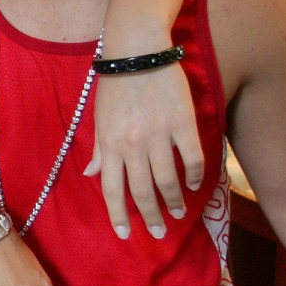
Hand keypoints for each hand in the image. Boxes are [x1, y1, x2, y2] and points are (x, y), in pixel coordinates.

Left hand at [85, 63, 203, 238]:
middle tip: (157, 232)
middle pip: (141, 190)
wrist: (137, 50)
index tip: (124, 234)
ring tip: (176, 213)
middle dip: (149, 216)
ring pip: (167, 179)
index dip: (117, 215)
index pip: (111, 189)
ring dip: (173, 201)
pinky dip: (194, 175)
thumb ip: (100, 149)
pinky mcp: (182, 122)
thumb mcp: (99, 118)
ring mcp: (158, 134)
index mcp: (109, 144)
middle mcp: (132, 144)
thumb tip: (91, 174)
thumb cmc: (115, 84)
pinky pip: (191, 157)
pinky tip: (194, 185)